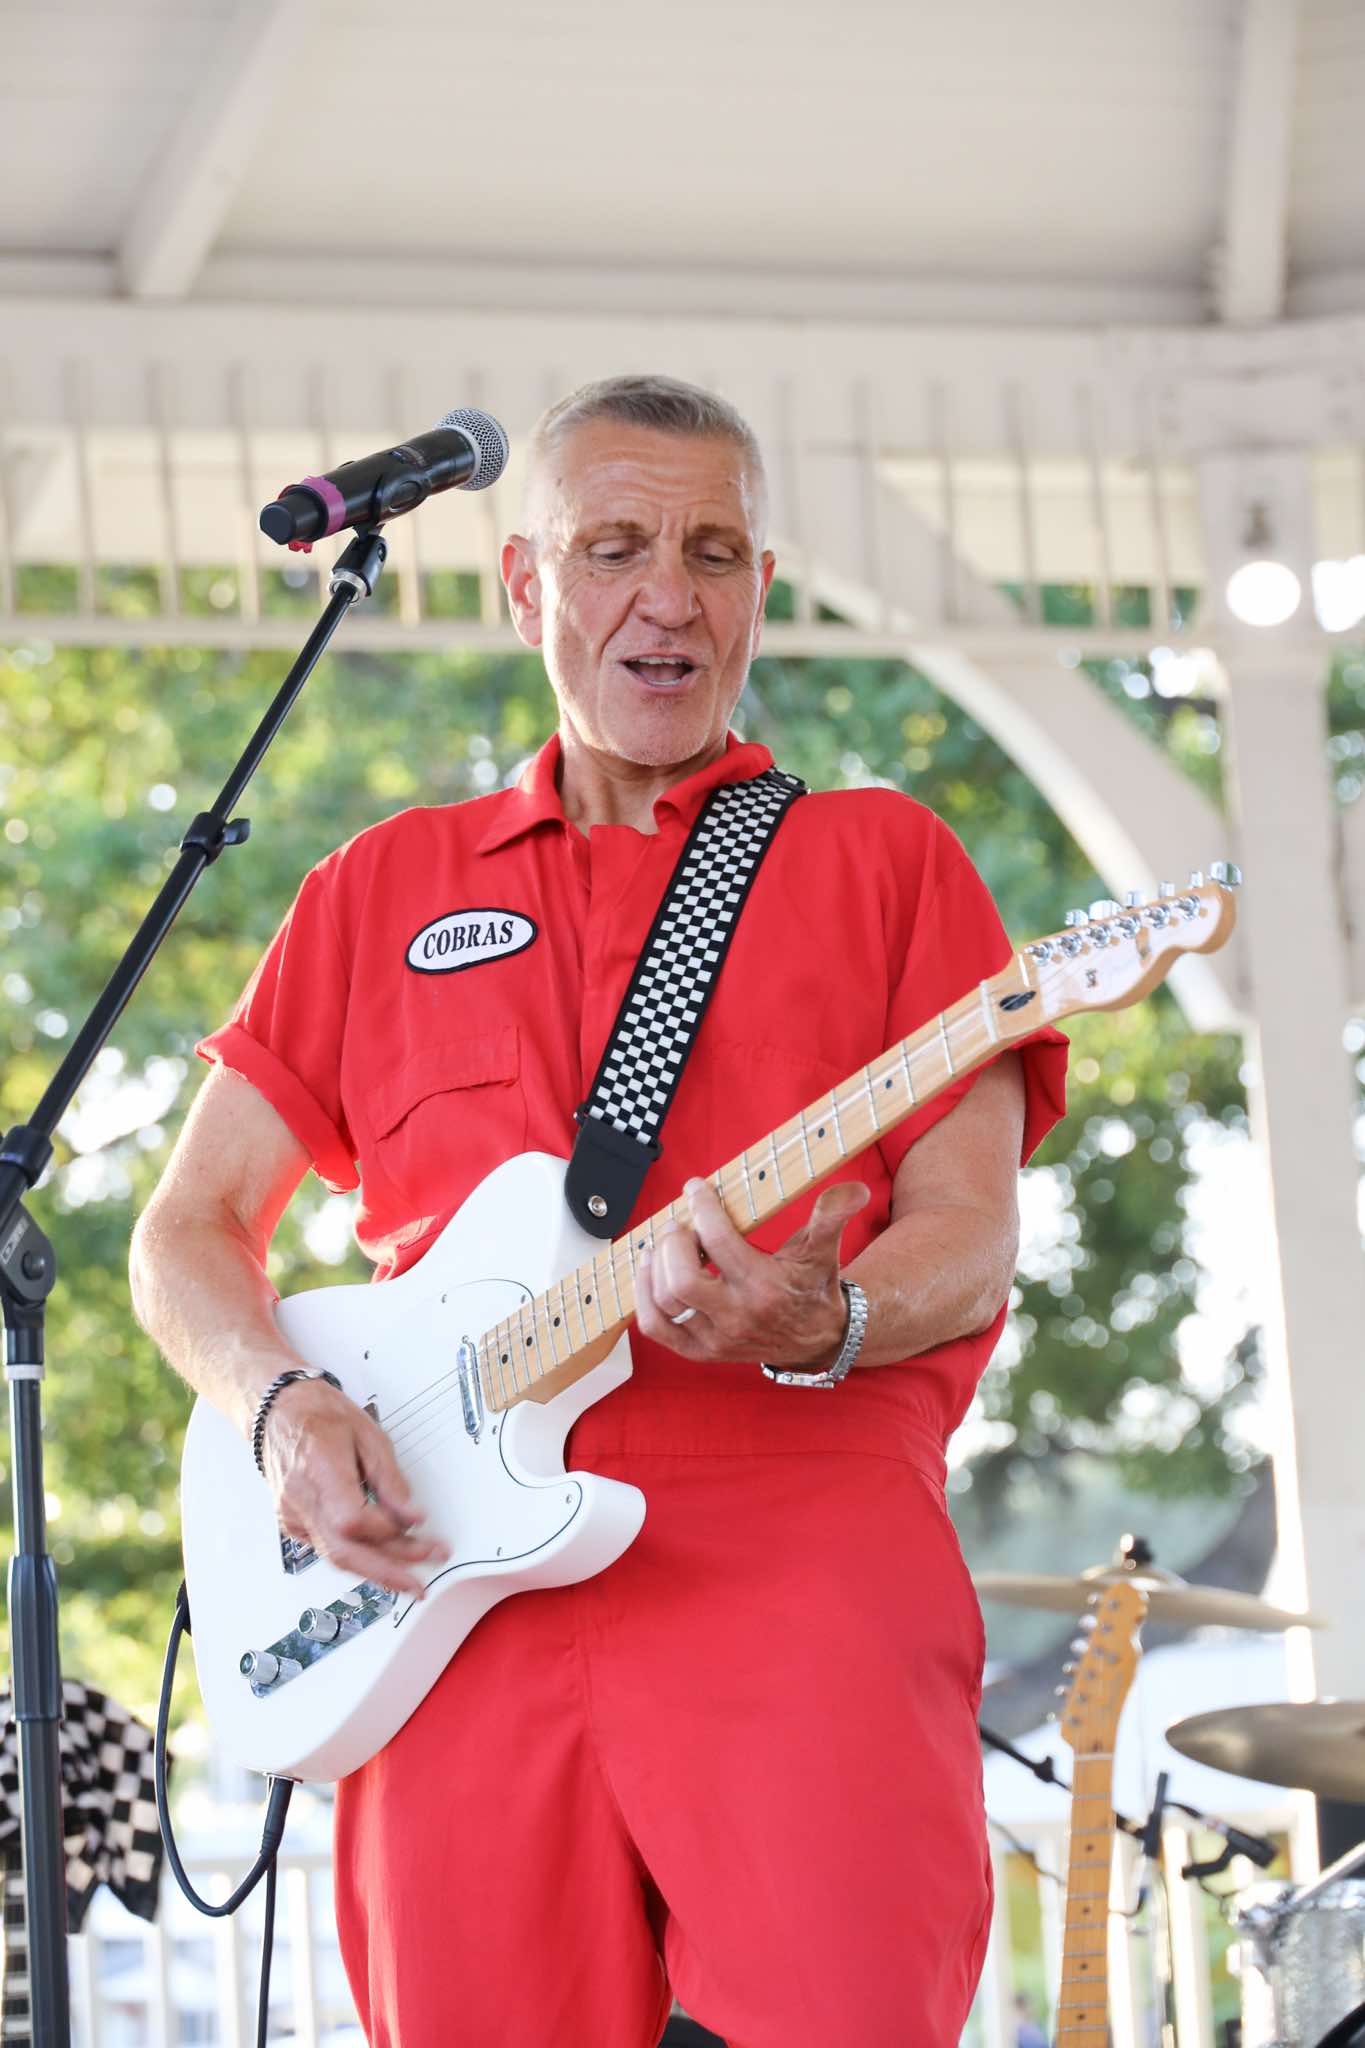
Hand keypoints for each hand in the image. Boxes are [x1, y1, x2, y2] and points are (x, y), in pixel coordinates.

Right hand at [260, 1377, 449, 1597]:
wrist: (280, 1412)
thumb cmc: (320, 1415)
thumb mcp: (368, 1434)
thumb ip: (391, 1479)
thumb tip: (412, 1515)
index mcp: (320, 1471)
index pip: (353, 1521)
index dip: (388, 1531)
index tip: (418, 1529)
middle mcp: (302, 1500)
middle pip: (344, 1553)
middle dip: (388, 1572)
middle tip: (420, 1582)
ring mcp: (294, 1516)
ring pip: (336, 1557)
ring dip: (376, 1571)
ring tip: (410, 1575)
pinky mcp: (294, 1523)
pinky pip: (329, 1548)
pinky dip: (357, 1556)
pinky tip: (380, 1558)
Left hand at [634, 1176, 869, 1367]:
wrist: (818, 1339)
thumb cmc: (813, 1287)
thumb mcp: (822, 1250)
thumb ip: (831, 1217)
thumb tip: (854, 1190)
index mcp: (765, 1287)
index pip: (719, 1242)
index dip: (702, 1207)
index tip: (696, 1187)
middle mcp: (738, 1317)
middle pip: (681, 1279)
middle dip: (672, 1243)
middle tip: (679, 1224)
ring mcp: (716, 1339)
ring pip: (665, 1302)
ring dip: (655, 1266)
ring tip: (664, 1242)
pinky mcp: (701, 1351)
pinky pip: (656, 1328)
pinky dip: (643, 1297)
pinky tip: (648, 1269)